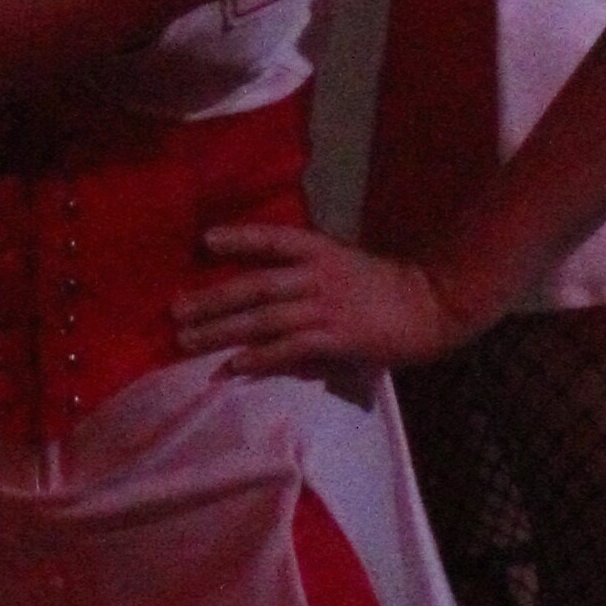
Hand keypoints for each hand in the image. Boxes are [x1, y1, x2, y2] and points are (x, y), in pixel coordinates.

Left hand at [171, 222, 469, 378]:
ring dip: (221, 331)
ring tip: (186, 341)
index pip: (273, 239)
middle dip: (211, 298)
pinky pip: (287, 349)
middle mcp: (317, 276)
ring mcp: (325, 308)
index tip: (205, 241)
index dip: (239, 238)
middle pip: (254, 286)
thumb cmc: (387, 288)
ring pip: (262, 319)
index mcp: (321, 252)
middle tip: (174, 310)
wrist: (432, 305)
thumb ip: (309, 279)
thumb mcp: (345, 269)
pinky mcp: (335, 339)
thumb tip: (268, 301)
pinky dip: (257, 358)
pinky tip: (231, 367)